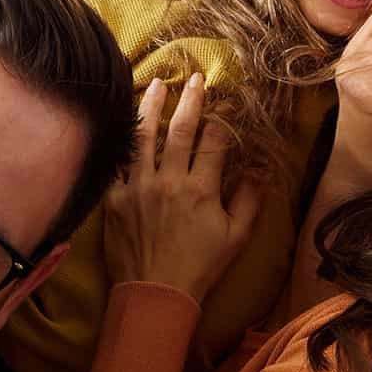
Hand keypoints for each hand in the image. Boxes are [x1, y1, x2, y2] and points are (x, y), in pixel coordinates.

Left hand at [102, 74, 261, 301]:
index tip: (228, 99)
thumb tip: (258, 170)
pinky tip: (125, 123)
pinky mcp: (113, 199)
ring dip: (150, 107)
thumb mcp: (235, 238)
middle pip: (179, 129)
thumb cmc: (199, 268)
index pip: (214, 141)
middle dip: (190, 99)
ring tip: (156, 84)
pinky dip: (122, 140)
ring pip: (143, 137)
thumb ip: (248, 200)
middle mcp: (168, 181)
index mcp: (200, 189)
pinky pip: (117, 162)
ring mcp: (137, 188)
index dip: (223, 117)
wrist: (154, 294)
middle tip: (195, 77)